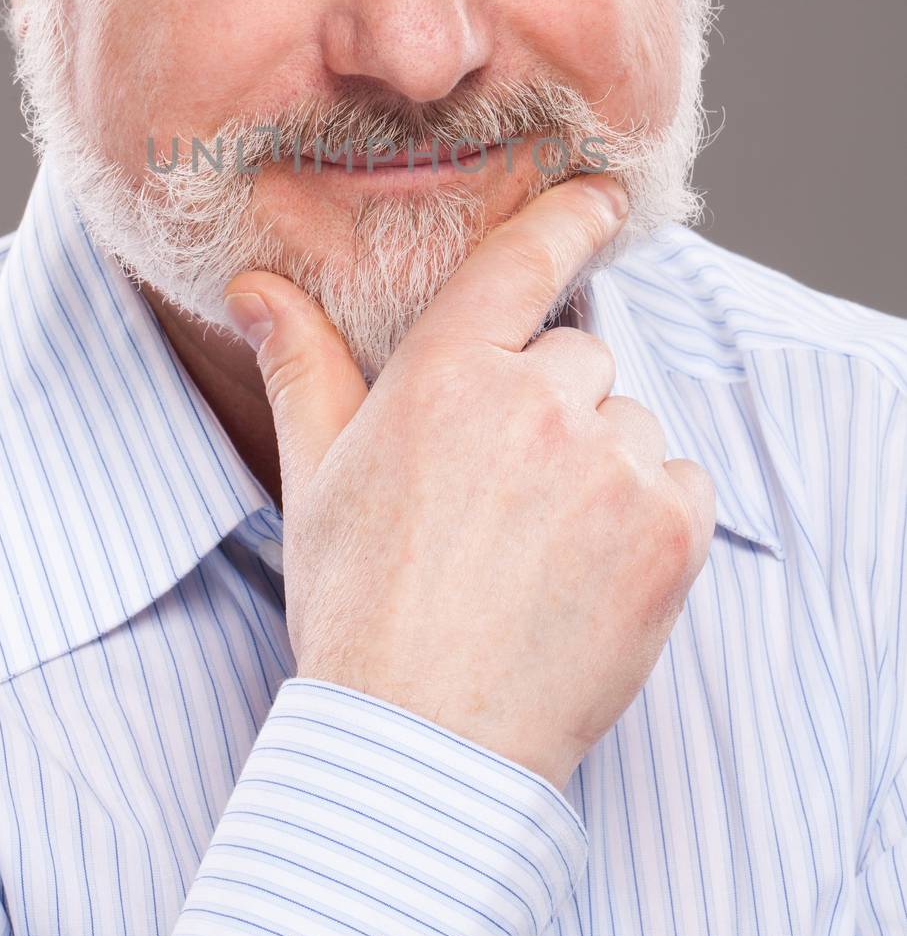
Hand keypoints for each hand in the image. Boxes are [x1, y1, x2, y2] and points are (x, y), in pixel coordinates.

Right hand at [223, 173, 715, 791]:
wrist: (425, 742)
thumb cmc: (361, 606)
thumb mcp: (318, 475)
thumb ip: (303, 363)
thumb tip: (255, 287)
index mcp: (446, 376)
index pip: (521, 262)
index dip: (566, 217)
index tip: (600, 193)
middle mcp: (536, 403)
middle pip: (575, 359)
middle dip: (550, 406)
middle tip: (502, 494)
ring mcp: (610, 465)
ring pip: (629, 423)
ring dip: (603, 461)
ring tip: (541, 546)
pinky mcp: (669, 530)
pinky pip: (680, 481)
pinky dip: (651, 513)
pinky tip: (591, 569)